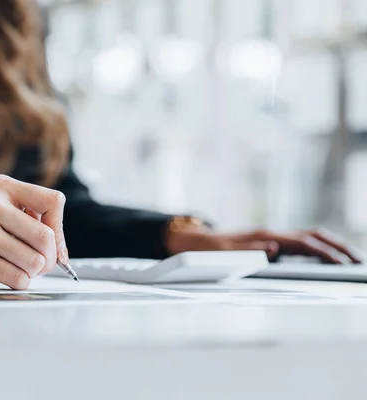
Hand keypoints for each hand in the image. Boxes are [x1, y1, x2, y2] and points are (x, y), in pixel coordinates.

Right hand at [0, 175, 68, 288]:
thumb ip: (31, 221)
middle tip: (39, 264)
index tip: (54, 245)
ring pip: (34, 260)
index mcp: (2, 186)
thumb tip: (61, 251)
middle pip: (46, 236)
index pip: (52, 201)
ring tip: (18, 268)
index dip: (59, 229)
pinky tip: (6, 275)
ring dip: (32, 272)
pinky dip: (19, 282)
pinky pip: (17, 277)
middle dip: (49, 258)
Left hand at [167, 227, 361, 264]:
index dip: (325, 253)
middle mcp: (271, 234)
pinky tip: (325, 257)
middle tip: (358, 261)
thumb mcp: (224, 253)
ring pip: (309, 237)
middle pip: (313, 236)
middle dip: (338, 247)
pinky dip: (318, 248)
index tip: (342, 264)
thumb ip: (250, 251)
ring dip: (331, 246)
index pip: (303, 244)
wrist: (194, 241)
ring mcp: (271, 236)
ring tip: (350, 259)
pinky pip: (300, 243)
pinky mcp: (269, 242)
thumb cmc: (207, 251)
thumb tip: (275, 249)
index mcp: (265, 237)